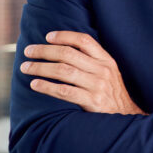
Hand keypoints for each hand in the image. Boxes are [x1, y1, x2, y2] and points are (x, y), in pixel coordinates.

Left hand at [20, 31, 145, 114]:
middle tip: (28, 51)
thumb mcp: (109, 72)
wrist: (127, 116)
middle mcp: (102, 70)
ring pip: (63, 71)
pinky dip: (47, 87)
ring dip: (41, 68)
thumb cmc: (112, 93)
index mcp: (106, 60)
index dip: (64, 36)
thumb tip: (65, 49)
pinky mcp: (92, 102)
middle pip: (69, 54)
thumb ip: (93, 61)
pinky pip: (64, 92)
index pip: (84, 40)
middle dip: (45, 51)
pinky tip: (35, 84)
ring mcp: (97, 86)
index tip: (47, 36)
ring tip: (25, 67)